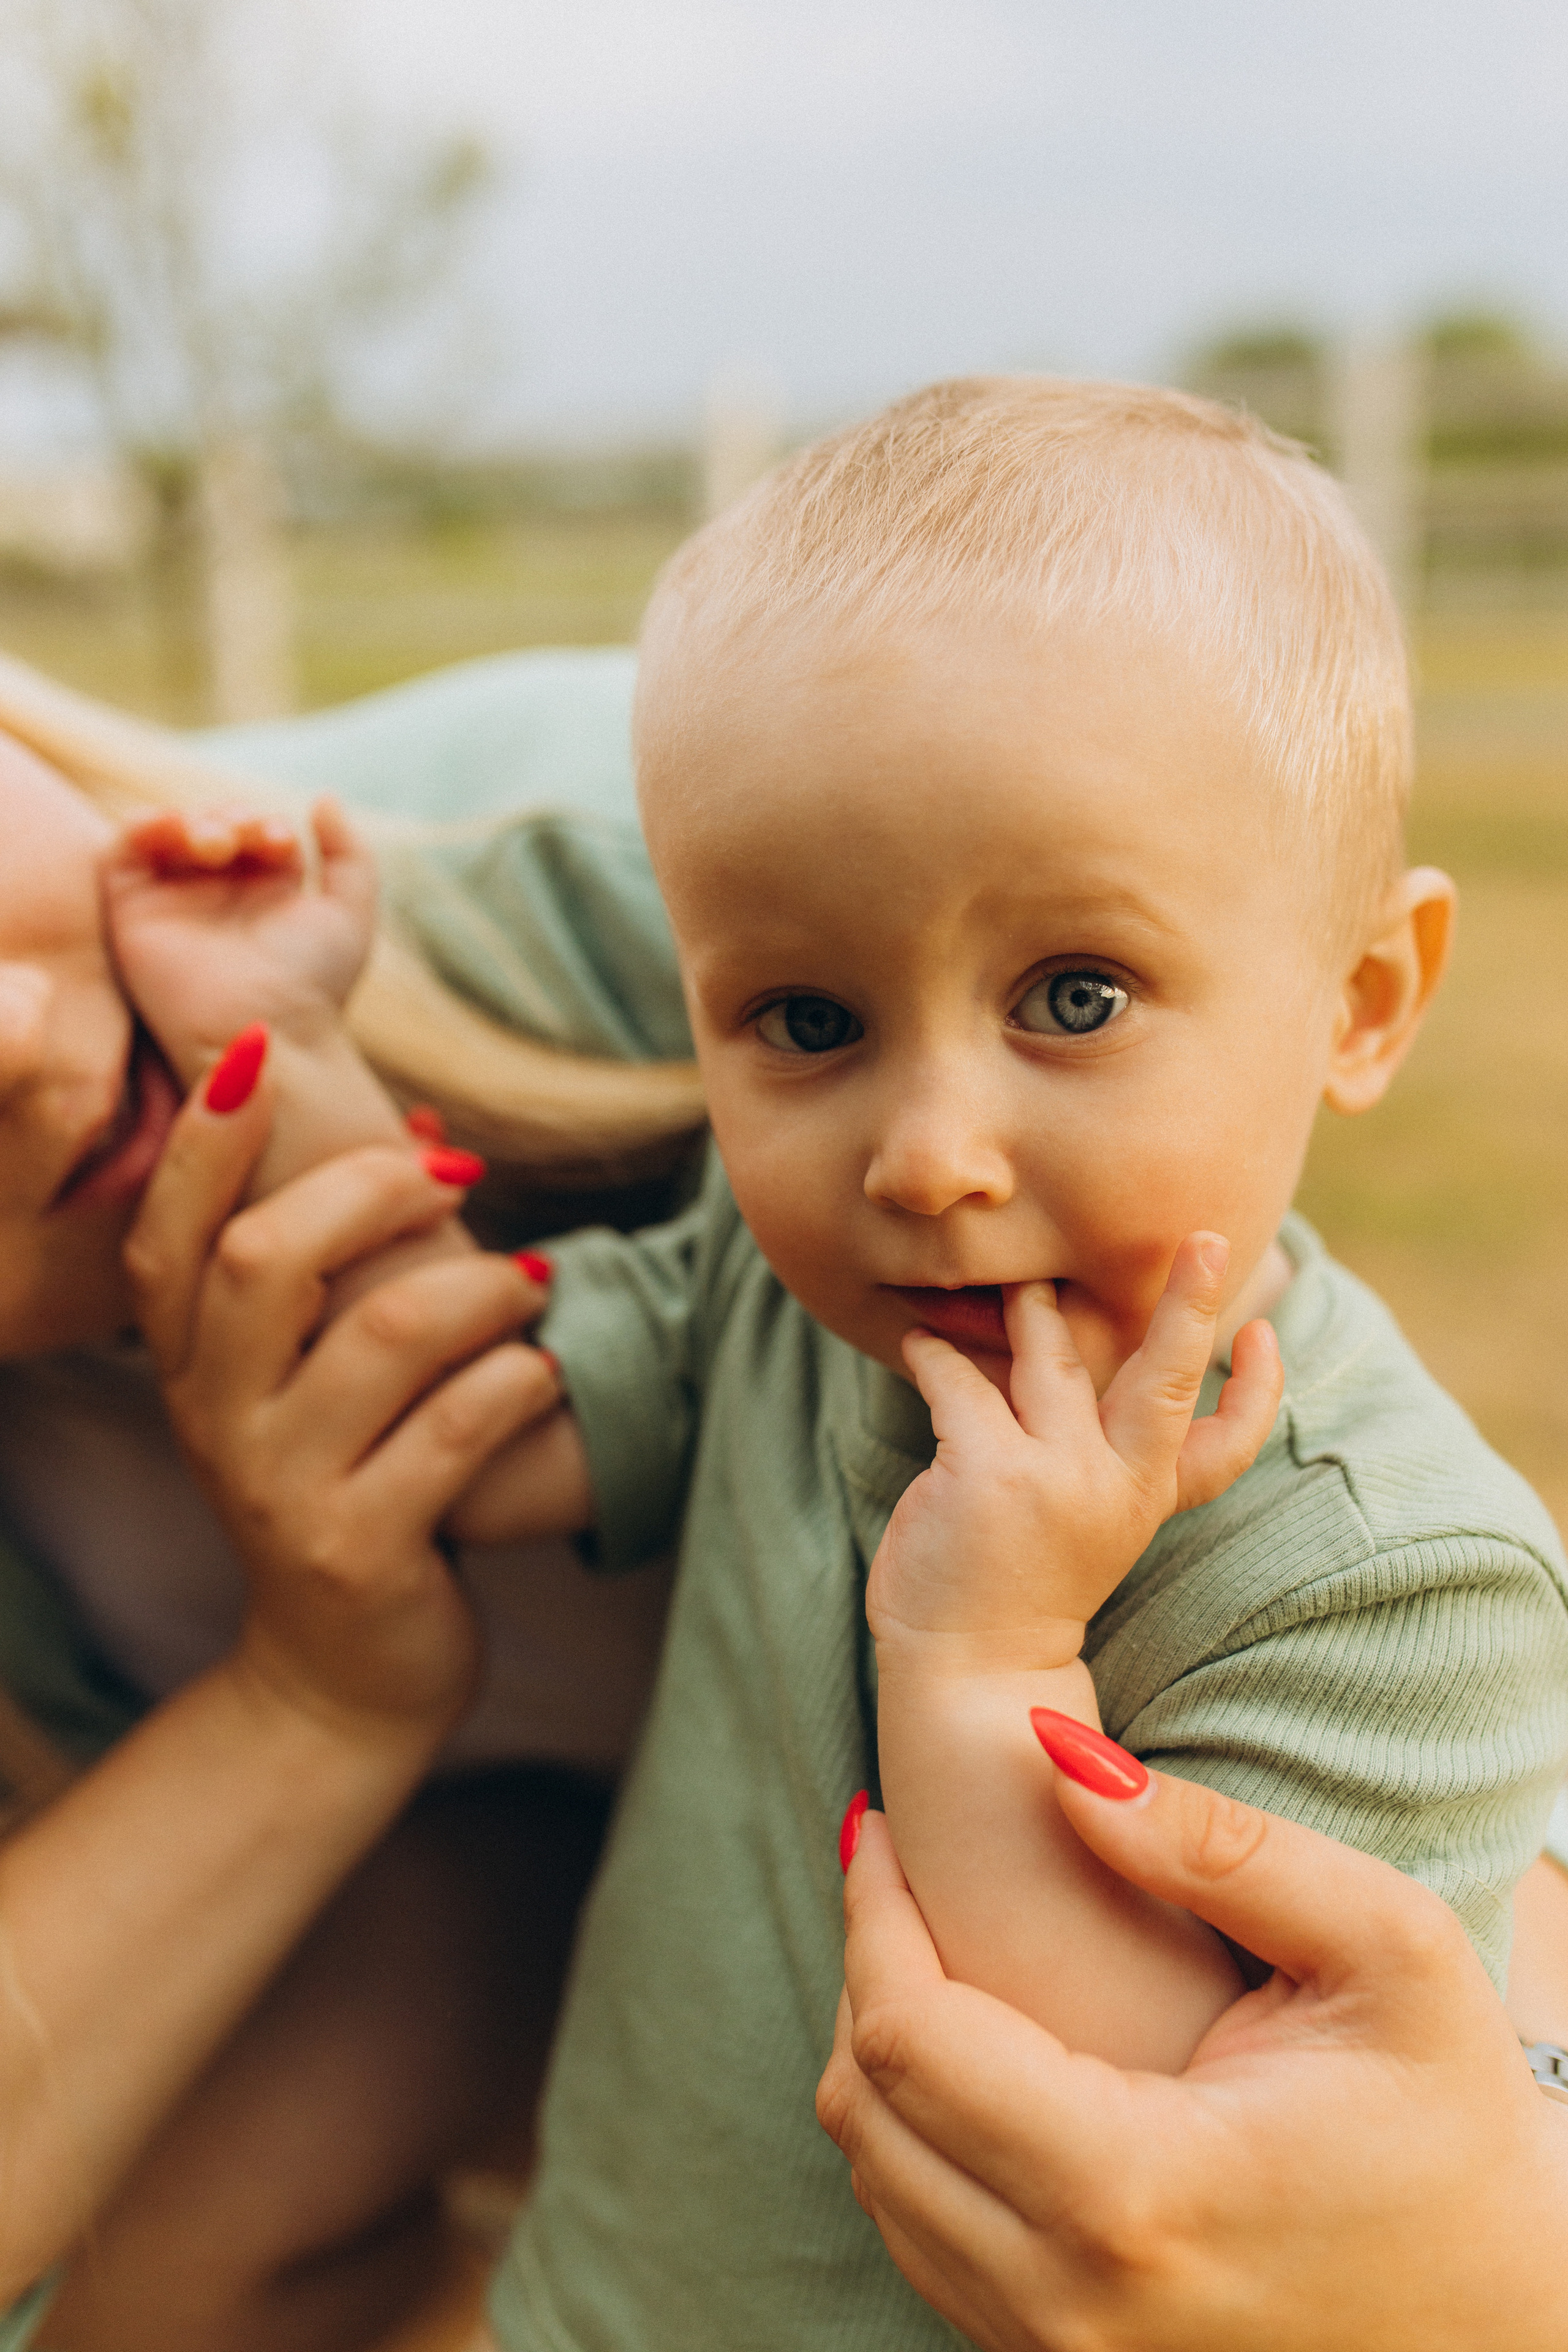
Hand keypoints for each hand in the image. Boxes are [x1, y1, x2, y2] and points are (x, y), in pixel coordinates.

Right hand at [103, 798, 375, 1087]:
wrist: (265, 1031)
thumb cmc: (312, 985)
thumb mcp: (349, 914)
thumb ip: (350, 854)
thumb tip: (323, 797)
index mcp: (266, 897)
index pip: (258, 832)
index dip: (267, 824)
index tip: (281, 843)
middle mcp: (217, 899)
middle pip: (214, 825)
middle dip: (232, 817)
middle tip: (249, 838)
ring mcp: (173, 905)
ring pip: (170, 833)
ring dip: (195, 819)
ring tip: (219, 842)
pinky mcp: (131, 914)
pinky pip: (121, 852)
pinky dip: (144, 826)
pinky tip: (177, 831)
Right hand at [122, 1055, 558, 1739]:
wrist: (341, 1673)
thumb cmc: (344, 1483)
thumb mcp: (299, 1382)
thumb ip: (333, 1269)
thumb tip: (428, 1124)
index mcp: (187, 1364)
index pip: (168, 1232)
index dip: (204, 1138)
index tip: (256, 1048)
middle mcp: (214, 1420)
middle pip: (267, 1259)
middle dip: (372, 1191)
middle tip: (462, 1174)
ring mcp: (282, 1491)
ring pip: (382, 1337)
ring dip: (480, 1288)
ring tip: (532, 1284)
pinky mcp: (363, 1551)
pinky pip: (456, 1432)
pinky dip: (518, 1382)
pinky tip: (544, 1371)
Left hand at [819, 1777, 1567, 2351]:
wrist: (1515, 2310)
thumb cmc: (1458, 2123)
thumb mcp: (1384, 1948)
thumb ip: (1217, 1845)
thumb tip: (1056, 1759)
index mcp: (1137, 2192)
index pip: (910, 2037)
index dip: (870, 1909)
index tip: (875, 1818)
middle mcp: (1073, 2301)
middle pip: (867, 2112)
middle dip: (859, 1965)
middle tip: (892, 1863)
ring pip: (879, 2183)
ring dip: (876, 2049)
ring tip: (924, 1938)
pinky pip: (925, 2242)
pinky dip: (913, 2135)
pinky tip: (969, 2045)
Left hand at [868, 1235, 1282, 1667]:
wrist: (969, 1672)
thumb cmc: (1016, 1587)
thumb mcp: (1081, 1525)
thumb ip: (1090, 1451)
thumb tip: (1066, 1350)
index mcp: (1143, 1500)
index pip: (1226, 1446)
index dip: (1254, 1392)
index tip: (1268, 1336)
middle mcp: (1111, 1484)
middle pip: (1165, 1379)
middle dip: (1191, 1303)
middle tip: (1206, 1238)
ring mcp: (1053, 1476)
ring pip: (1048, 1353)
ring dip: (1027, 1307)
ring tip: (1009, 1282)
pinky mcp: (987, 1471)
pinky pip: (961, 1380)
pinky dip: (936, 1354)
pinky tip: (921, 1342)